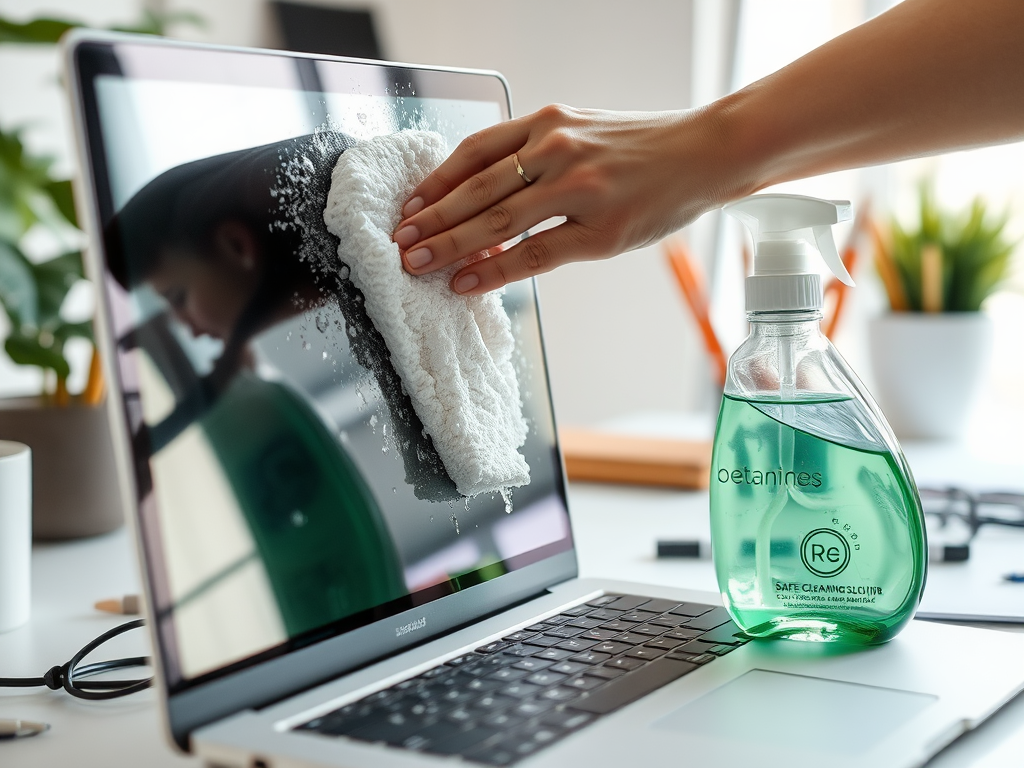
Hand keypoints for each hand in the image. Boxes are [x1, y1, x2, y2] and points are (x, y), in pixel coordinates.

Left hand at [392, 104, 748, 293]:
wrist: (704, 153)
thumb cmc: (641, 148)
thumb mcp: (583, 132)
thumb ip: (537, 154)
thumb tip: (487, 194)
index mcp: (547, 122)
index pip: (474, 153)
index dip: (436, 182)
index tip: (409, 206)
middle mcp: (556, 149)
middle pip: (476, 189)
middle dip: (431, 219)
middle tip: (399, 242)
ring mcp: (578, 189)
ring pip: (496, 222)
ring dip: (450, 245)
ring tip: (418, 263)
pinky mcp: (599, 230)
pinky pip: (533, 254)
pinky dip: (494, 270)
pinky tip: (467, 281)